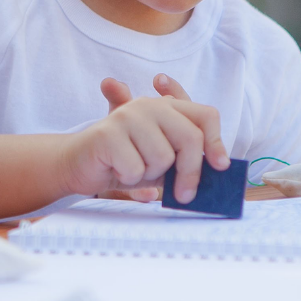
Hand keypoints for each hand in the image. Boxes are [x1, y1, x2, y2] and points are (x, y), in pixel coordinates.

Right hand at [60, 75, 228, 203]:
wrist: (79, 165)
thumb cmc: (124, 162)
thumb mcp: (160, 159)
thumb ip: (185, 157)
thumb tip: (222, 165)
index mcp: (165, 107)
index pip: (205, 115)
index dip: (216, 142)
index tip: (220, 167)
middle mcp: (148, 106)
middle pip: (189, 138)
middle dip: (190, 173)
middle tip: (184, 194)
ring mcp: (126, 117)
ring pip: (162, 158)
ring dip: (150, 175)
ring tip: (133, 169)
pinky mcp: (107, 134)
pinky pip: (136, 169)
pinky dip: (128, 179)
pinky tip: (116, 170)